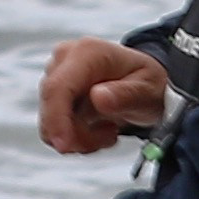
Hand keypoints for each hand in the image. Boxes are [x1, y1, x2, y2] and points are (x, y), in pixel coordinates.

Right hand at [37, 38, 169, 155]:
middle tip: (109, 137)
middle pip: (52, 106)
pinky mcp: (53, 93)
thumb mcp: (148, 89)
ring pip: (50, 120)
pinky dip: (74, 135)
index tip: (66, 145)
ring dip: (78, 136)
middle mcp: (65, 59)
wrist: (143, 85)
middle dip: (76, 134)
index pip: (58, 87)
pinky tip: (96, 130)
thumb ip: (125, 94)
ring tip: (109, 131)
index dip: (56, 118)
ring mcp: (56, 75)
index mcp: (88, 53)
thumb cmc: (148, 83)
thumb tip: (97, 97)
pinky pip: (53, 124)